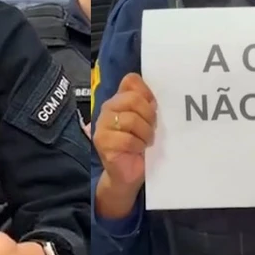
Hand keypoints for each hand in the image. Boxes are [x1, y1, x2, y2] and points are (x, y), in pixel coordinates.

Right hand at [92, 73, 155, 198]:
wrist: (128, 174)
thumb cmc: (140, 145)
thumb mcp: (147, 121)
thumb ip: (147, 103)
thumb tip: (148, 91)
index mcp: (119, 100)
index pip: (131, 81)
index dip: (147, 93)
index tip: (153, 108)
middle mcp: (107, 108)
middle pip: (133, 99)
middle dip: (149, 116)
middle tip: (152, 129)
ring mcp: (102, 125)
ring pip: (131, 120)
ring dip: (145, 134)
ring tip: (146, 142)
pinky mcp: (102, 142)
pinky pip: (127, 139)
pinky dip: (138, 146)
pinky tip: (138, 150)